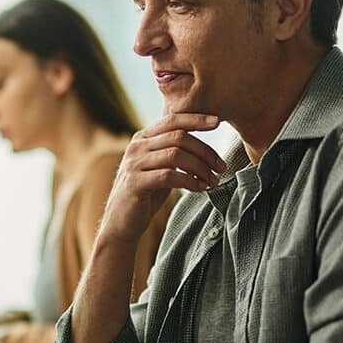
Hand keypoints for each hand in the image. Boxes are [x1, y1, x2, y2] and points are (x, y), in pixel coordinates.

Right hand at [99, 113, 224, 243]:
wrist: (121, 224)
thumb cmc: (145, 195)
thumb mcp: (160, 168)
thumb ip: (174, 154)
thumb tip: (205, 148)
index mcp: (142, 138)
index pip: (172, 120)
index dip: (196, 119)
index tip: (217, 121)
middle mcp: (136, 146)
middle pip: (178, 137)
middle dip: (205, 151)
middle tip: (221, 167)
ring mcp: (133, 164)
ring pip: (175, 155)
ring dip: (200, 168)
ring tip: (213, 181)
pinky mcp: (135, 183)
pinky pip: (169, 176)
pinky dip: (189, 181)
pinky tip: (199, 188)